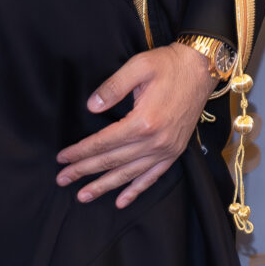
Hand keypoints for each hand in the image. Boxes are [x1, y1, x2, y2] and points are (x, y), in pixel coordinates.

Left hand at [56, 43, 212, 205]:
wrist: (202, 68)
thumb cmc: (169, 65)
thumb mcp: (139, 67)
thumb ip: (113, 87)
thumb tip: (91, 107)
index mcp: (143, 121)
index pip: (104, 142)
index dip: (80, 151)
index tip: (62, 158)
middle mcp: (155, 140)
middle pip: (112, 161)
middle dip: (84, 171)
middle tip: (62, 179)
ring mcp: (167, 149)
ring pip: (129, 173)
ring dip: (105, 186)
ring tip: (83, 196)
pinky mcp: (175, 151)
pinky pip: (153, 176)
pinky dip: (136, 190)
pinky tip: (121, 201)